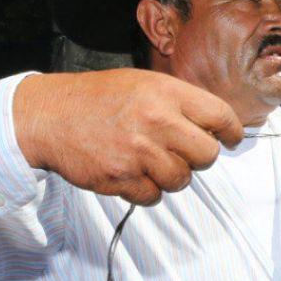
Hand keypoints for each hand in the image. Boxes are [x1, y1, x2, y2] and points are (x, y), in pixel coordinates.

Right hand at [14, 69, 242, 205]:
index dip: (232, 131)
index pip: (220, 115)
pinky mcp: (121, 178)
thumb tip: (217, 125)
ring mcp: (138, 152)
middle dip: (199, 157)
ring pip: (182, 180)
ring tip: (150, 160)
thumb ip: (179, 102)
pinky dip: (147, 190)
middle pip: (208, 155)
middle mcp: (156, 121)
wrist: (48, 115)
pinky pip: (154, 196)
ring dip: (171, 176)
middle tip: (184, 152)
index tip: (231, 138)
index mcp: (166, 93)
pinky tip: (132, 172)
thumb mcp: (143, 84)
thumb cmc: (98, 99)